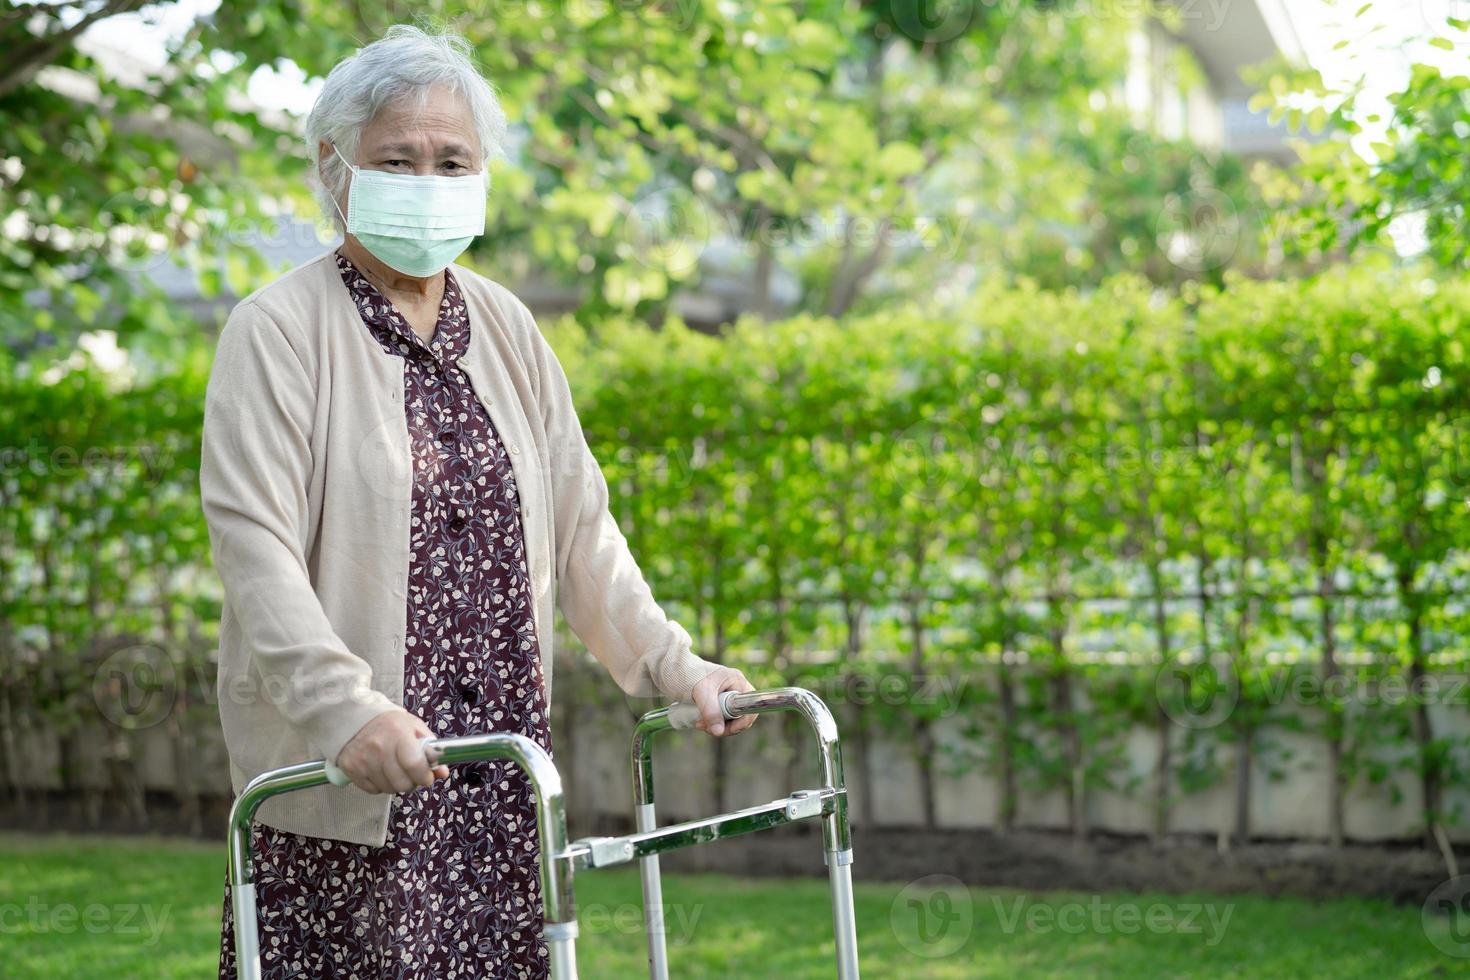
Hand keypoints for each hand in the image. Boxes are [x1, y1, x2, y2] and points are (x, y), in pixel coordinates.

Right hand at [335, 708, 449, 793]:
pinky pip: (373, 790)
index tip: (427, 776)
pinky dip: (380, 785)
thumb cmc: (390, 723)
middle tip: (411, 775)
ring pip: (388, 789)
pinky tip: (380, 771)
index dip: (424, 776)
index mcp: (398, 733)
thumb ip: (431, 749)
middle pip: (402, 783)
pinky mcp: (351, 769)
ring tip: (395, 771)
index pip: (414, 765)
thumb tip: (442, 773)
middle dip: (412, 783)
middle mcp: (379, 748)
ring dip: (396, 785)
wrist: (354, 718)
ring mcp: (363, 760)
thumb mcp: (414, 727)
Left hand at [690, 666, 756, 736]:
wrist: (684, 673)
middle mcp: (738, 688)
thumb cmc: (695, 677)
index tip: (729, 729)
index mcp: (739, 681)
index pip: (750, 706)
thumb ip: (711, 712)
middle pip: (742, 715)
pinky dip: (714, 722)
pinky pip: (725, 717)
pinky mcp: (724, 701)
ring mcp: (732, 695)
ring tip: (700, 724)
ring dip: (718, 725)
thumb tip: (718, 732)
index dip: (743, 721)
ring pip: (733, 718)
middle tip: (708, 729)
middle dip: (726, 726)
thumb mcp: (703, 694)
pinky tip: (702, 722)